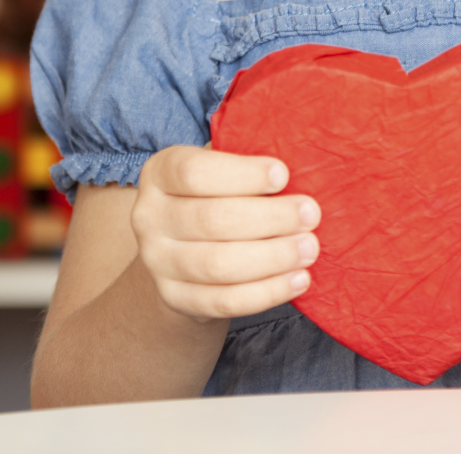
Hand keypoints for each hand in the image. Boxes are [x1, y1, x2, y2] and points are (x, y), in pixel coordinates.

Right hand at [131, 145, 320, 322]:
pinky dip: (266, 293)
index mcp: (160, 172)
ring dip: (273, 258)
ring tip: (309, 248)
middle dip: (270, 218)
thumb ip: (247, 158)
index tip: (283, 176)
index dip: (242, 174)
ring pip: (218, 265)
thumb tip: (302, 162)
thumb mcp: (220, 166)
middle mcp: (148, 216)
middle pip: (213, 220)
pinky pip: (223, 301)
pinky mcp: (174, 298)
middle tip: (311, 215)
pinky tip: (299, 279)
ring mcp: (156, 262)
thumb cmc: (216, 194)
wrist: (183, 250)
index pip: (194, 172)